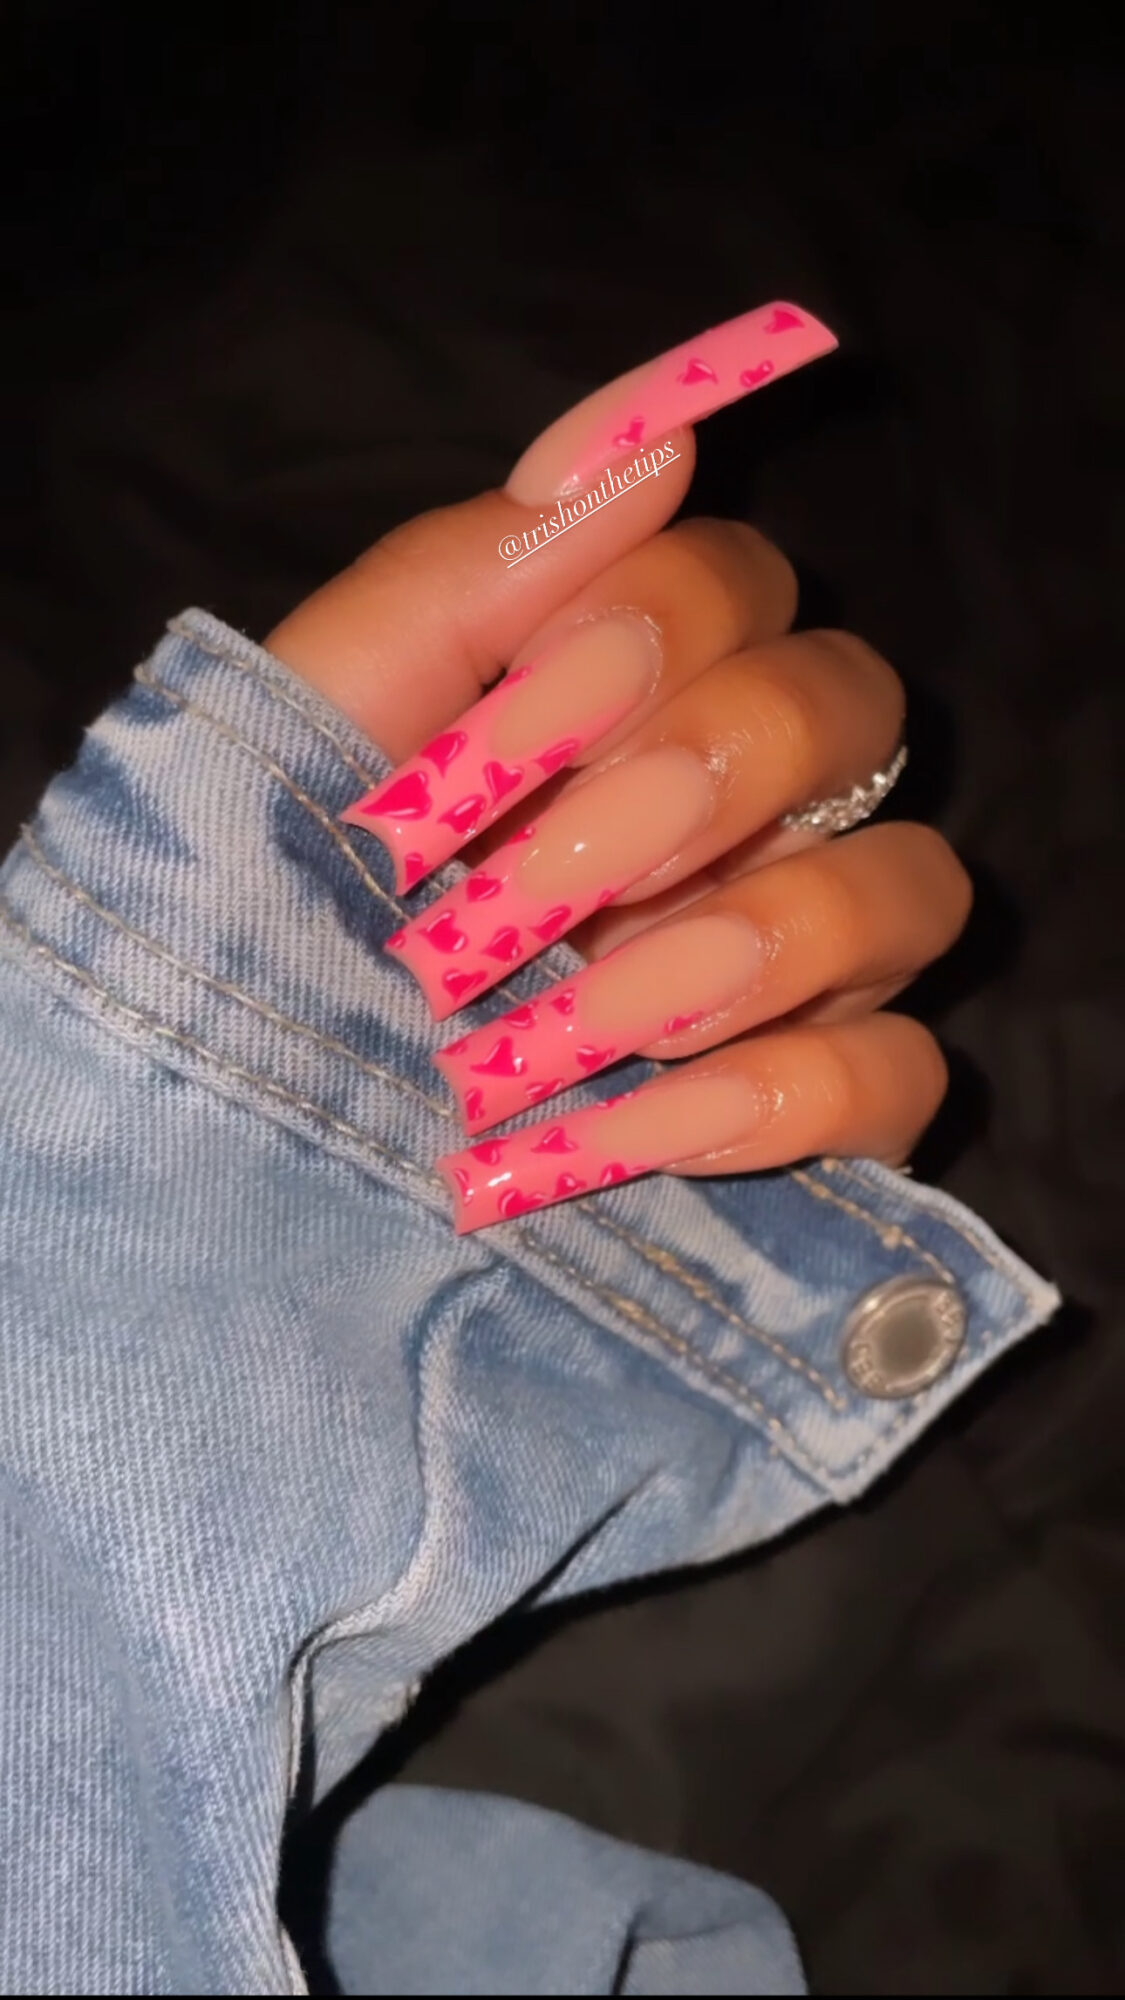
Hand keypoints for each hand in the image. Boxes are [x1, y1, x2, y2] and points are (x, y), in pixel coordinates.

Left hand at [267, 303, 968, 1229]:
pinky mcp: (807, 1121)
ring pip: (914, 885)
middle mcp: (720, 822)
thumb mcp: (314, 739)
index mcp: (608, 713)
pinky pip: (903, 1076)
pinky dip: (788, 1095)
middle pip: (854, 708)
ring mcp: (780, 972)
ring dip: (757, 937)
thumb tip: (650, 436)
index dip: (663, 623)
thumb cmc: (252, 931)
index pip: (739, 583)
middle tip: (546, 880)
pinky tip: (637, 1128)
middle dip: (707, 776)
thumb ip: (461, 581)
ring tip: (587, 1013)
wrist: (226, 1162)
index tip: (520, 719)